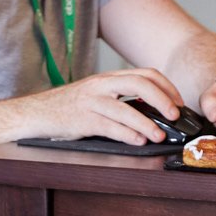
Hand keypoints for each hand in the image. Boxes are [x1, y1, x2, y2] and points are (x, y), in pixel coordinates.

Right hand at [14, 68, 184, 145]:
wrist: (36, 112)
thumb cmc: (70, 106)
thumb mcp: (97, 93)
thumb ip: (121, 97)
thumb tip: (153, 111)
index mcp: (108, 78)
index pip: (145, 74)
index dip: (166, 86)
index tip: (178, 102)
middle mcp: (101, 85)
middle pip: (140, 84)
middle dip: (162, 100)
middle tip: (175, 115)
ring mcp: (91, 101)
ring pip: (126, 109)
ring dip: (147, 124)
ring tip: (159, 135)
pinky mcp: (82, 120)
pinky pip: (109, 127)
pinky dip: (127, 135)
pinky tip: (138, 141)